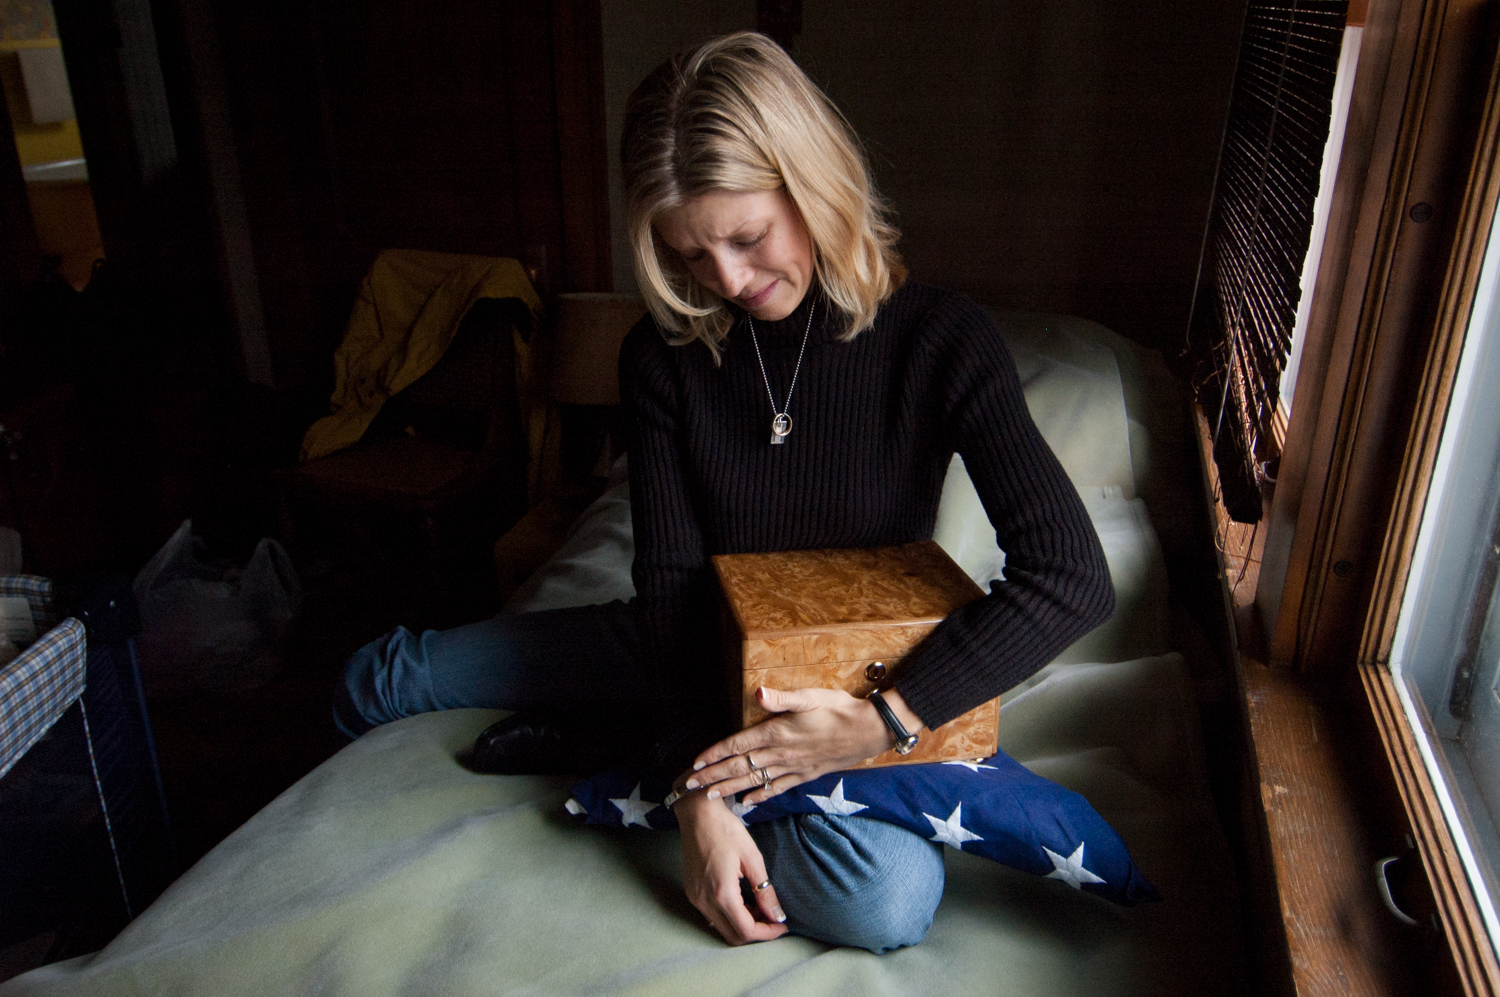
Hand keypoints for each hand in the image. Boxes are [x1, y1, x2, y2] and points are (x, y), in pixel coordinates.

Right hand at [675, 790, 788, 943]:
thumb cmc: (725, 829)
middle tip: (773, 918)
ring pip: (722, 928)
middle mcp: (705, 901)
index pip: (746, 931)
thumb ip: (765, 890)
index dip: (767, 933)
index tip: (782, 925)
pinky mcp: (692, 893)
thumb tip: (777, 915)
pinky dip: (730, 916)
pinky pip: (713, 916)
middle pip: (733, 936)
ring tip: (760, 907)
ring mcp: (696, 899)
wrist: (697, 814)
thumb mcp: (752, 857)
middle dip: (757, 932)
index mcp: (722, 893)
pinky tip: (743, 900)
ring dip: (743, 925)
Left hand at [686, 686, 921, 804]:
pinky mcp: (805, 775)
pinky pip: (777, 788)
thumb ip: (782, 698)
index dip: (715, 754)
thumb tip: (758, 692)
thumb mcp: (810, 696)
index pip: (738, 745)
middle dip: (713, 776)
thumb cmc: (838, 709)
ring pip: (754, 780)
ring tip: (709, 796)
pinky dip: (760, 796)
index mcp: (778, 732)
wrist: (869, 731)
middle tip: (690, 786)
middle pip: (740, 766)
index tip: (696, 763)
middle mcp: (781, 753)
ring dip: (730, 788)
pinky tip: (748, 803)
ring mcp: (793, 767)